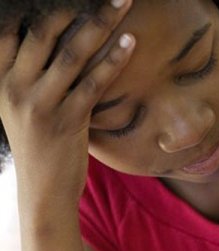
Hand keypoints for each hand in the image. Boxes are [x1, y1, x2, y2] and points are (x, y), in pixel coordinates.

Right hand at [0, 0, 134, 206]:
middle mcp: (14, 87)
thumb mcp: (23, 105)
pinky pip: (94, 83)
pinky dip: (113, 61)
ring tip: (124, 2)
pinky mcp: (67, 122)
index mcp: (0, 78)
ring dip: (101, 23)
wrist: (43, 190)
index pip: (13, 29)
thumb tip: (62, 38)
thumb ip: (32, 71)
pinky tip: (130, 43)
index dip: (39, 5)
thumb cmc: (39, 143)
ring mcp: (40, 105)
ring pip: (72, 54)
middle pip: (45, 32)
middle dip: (76, 5)